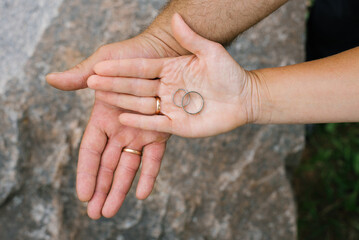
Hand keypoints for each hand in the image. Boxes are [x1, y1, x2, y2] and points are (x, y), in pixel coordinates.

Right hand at [46, 33, 177, 218]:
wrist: (165, 49)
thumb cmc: (132, 52)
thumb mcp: (105, 60)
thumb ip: (81, 74)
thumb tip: (51, 80)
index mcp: (104, 116)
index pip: (91, 150)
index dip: (86, 172)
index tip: (83, 194)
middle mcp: (121, 129)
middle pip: (107, 165)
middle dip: (101, 189)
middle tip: (95, 214)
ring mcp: (141, 132)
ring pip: (128, 166)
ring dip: (120, 189)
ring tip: (112, 211)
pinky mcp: (162, 131)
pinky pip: (154, 158)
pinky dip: (149, 175)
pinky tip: (142, 194)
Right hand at [88, 13, 260, 137]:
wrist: (244, 97)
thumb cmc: (229, 72)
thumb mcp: (211, 52)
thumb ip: (192, 37)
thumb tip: (177, 17)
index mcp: (170, 70)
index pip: (141, 67)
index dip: (122, 66)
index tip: (101, 65)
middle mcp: (166, 88)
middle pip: (136, 85)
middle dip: (114, 82)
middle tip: (92, 79)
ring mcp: (170, 107)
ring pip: (141, 103)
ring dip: (122, 99)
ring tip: (101, 95)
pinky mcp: (177, 125)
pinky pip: (155, 123)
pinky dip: (140, 120)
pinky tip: (123, 117)